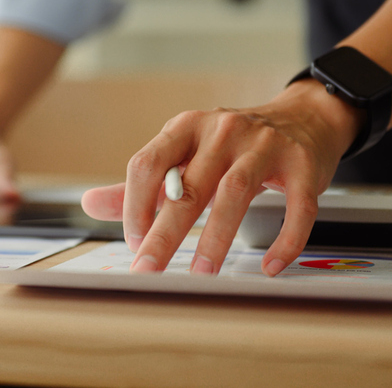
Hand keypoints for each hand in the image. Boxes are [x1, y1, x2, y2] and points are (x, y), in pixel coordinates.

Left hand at [81, 80, 359, 276]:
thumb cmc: (233, 145)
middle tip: (148, 268)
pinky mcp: (302, 164)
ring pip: (235, 192)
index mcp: (185, 127)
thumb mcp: (184, 153)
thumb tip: (88, 203)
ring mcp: (264, 145)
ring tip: (203, 273)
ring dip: (216, 237)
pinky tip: (270, 266)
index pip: (147, 163)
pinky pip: (295, 207)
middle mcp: (223, 130)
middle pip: (189, 185)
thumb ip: (142, 183)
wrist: (303, 118)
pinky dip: (284, 239)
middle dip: (165, 232)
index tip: (133, 242)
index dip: (134, 205)